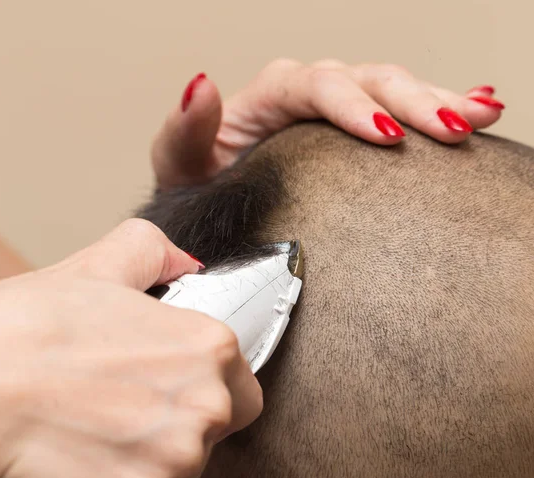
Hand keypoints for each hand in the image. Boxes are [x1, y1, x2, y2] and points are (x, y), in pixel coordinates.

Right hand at [0, 219, 261, 477]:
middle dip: (168, 438)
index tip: (168, 400)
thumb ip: (150, 253)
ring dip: (135, 476)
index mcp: (208, 349)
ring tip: (87, 447)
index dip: (202, 398)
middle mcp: (207, 406)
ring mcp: (176, 463)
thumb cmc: (24, 333)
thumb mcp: (95, 270)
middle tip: (115, 420)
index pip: (243, 393)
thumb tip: (183, 262)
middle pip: (208, 441)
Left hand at [152, 60, 503, 187]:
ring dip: (438, 102)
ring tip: (479, 116)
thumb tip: (201, 84)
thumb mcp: (180, 165)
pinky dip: (437, 110)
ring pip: (392, 90)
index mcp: (268, 99)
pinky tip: (474, 112)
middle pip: (367, 80)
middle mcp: (305, 96)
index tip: (387, 136)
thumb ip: (185, 130)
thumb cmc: (198, 191)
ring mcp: (332, 114)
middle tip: (454, 127)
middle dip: (413, 101)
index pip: (317, 87)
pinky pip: (398, 114)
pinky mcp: (351, 136)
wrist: (211, 215)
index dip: (354, 106)